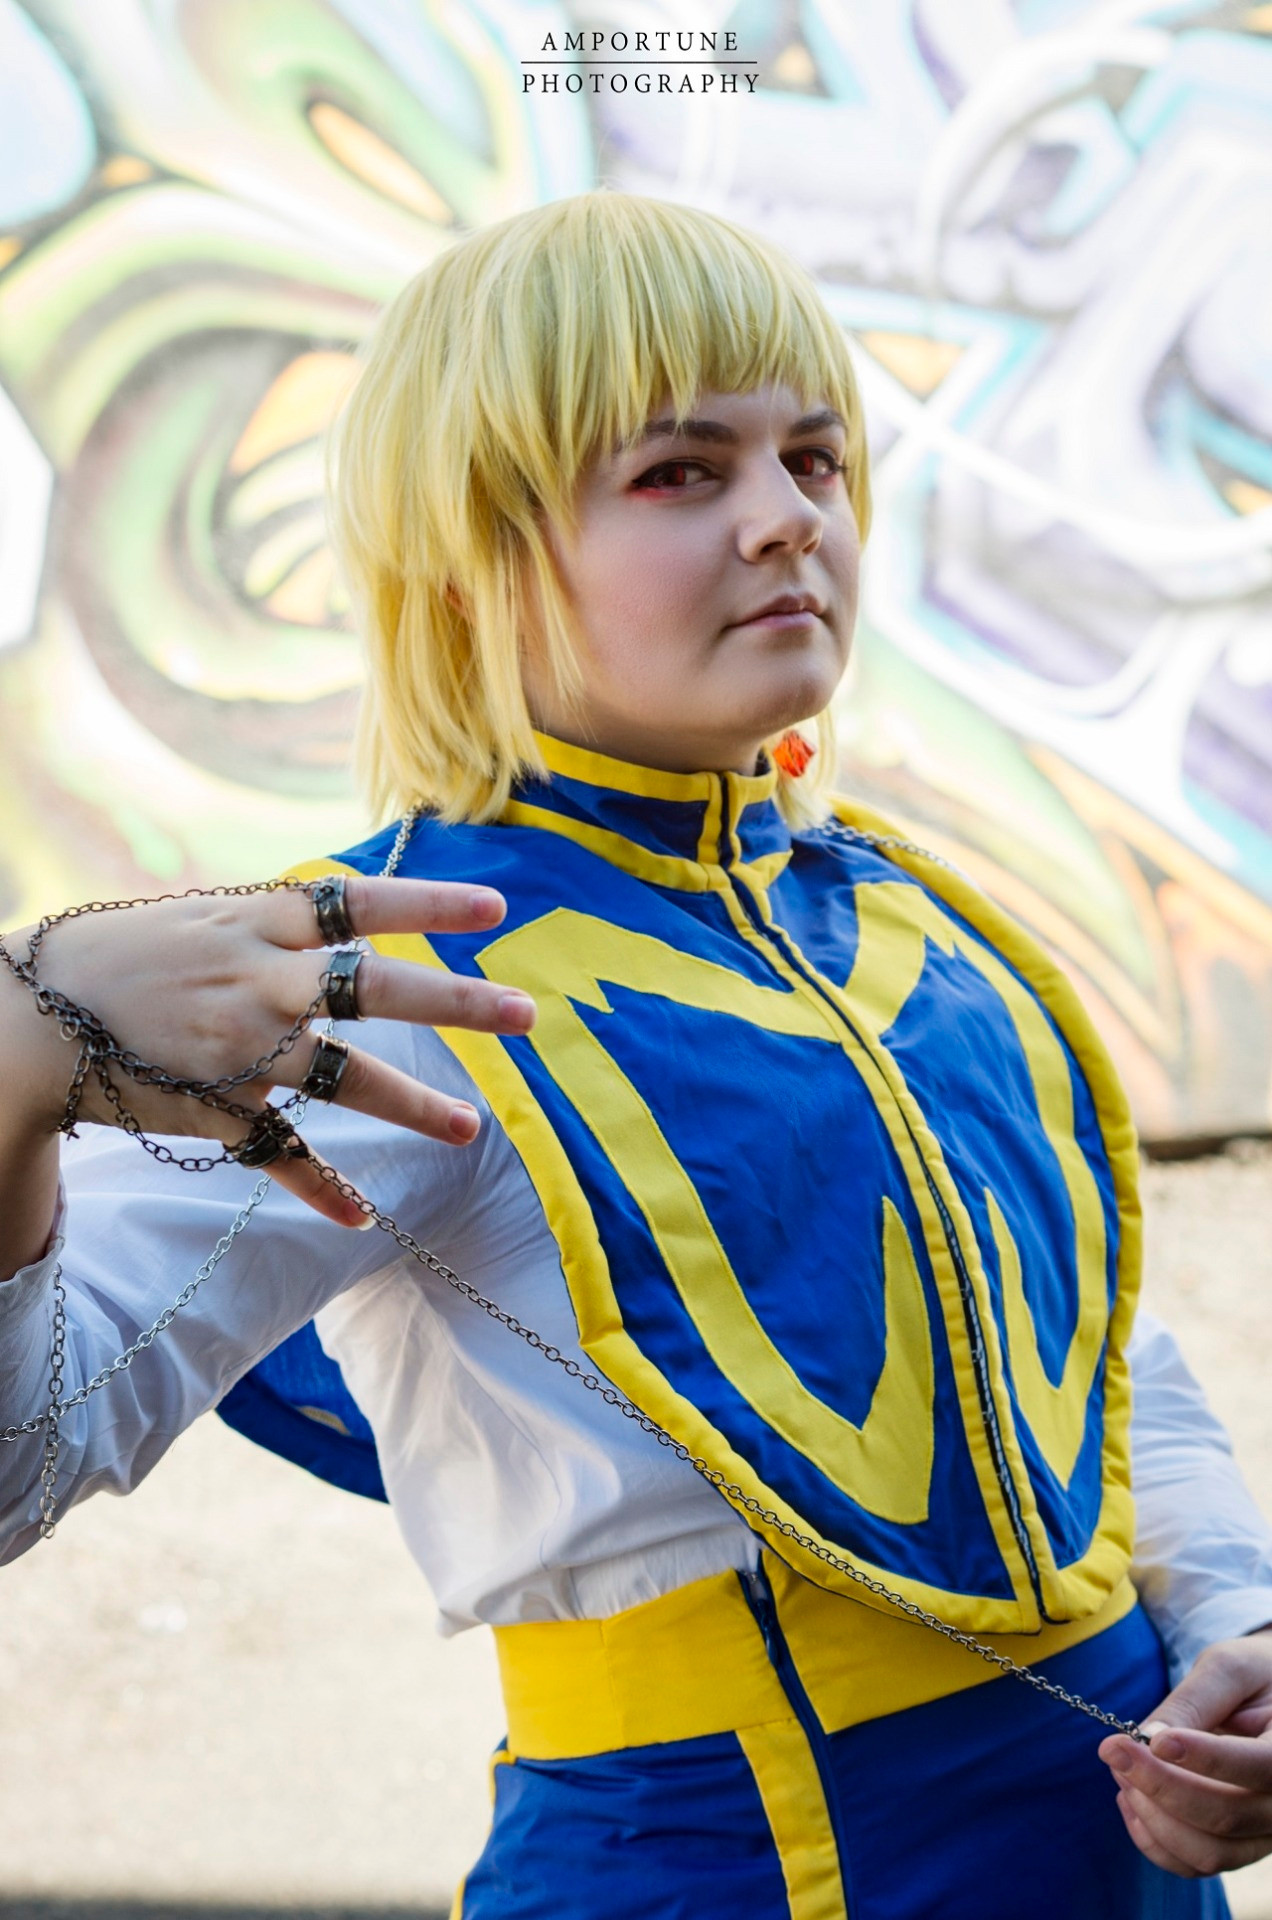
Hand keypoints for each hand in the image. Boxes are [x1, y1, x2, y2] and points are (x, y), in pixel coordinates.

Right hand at [1, 874, 535, 1227]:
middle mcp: (259, 981)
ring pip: (347, 1079)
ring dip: (414, 1106)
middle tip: (527, 1014)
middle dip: (459, 1001)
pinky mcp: (217, 1110)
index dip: (431, 900)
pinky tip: (363, 1214)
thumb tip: (341, 913)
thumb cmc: (116, 954)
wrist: (27, 1021)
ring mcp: (240, 1050)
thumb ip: (274, 920)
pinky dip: (324, 1187)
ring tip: (472, 1130)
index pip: (359, 900)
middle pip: (378, 988)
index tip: (497, 904)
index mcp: (256, 921)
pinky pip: (282, 1154)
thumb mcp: (200, 915)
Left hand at [1099, 1627, 1271, 1876]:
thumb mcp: (1231, 1669)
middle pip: (1225, 1816)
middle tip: (1113, 1749)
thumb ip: (1195, 1701)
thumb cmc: (1256, 1676)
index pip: (1259, 1767)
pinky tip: (1130, 1799)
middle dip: (1159, 1785)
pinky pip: (1195, 1864)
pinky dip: (1154, 1840)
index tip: (1154, 1741)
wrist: (1271, 1702)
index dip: (1205, 1759)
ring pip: (1208, 1852)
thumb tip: (1148, 1738)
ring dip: (1152, 1816)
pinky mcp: (1238, 1846)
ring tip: (1119, 1770)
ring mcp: (1264, 1834)